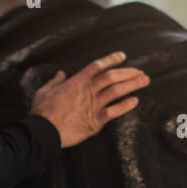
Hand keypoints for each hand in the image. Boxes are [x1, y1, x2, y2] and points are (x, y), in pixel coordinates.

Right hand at [31, 51, 149, 148]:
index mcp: (76, 82)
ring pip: (117, 91)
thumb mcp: (44, 91)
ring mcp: (92, 106)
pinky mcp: (95, 121)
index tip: (123, 56)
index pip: (97, 66)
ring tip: (145, 81)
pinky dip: (125, 105)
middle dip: (129, 72)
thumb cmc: (42, 112)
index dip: (111, 59)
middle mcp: (87, 91)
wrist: (43, 131)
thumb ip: (55, 81)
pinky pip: (114, 111)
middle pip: (112, 76)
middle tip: (141, 71)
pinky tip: (135, 101)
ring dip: (133, 84)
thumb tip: (60, 74)